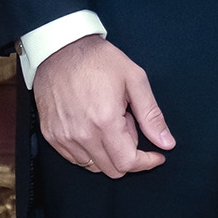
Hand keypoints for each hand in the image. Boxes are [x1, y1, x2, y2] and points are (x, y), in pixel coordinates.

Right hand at [34, 34, 174, 177]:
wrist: (60, 48)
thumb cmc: (98, 60)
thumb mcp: (135, 80)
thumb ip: (151, 115)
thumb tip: (166, 142)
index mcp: (104, 122)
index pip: (128, 163)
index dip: (147, 162)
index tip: (156, 155)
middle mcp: (81, 135)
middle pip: (112, 169)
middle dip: (127, 153)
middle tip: (127, 123)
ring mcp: (63, 136)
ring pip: (93, 165)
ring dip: (107, 151)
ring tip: (107, 121)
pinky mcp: (51, 134)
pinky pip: (75, 158)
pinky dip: (89, 149)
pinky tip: (92, 125)